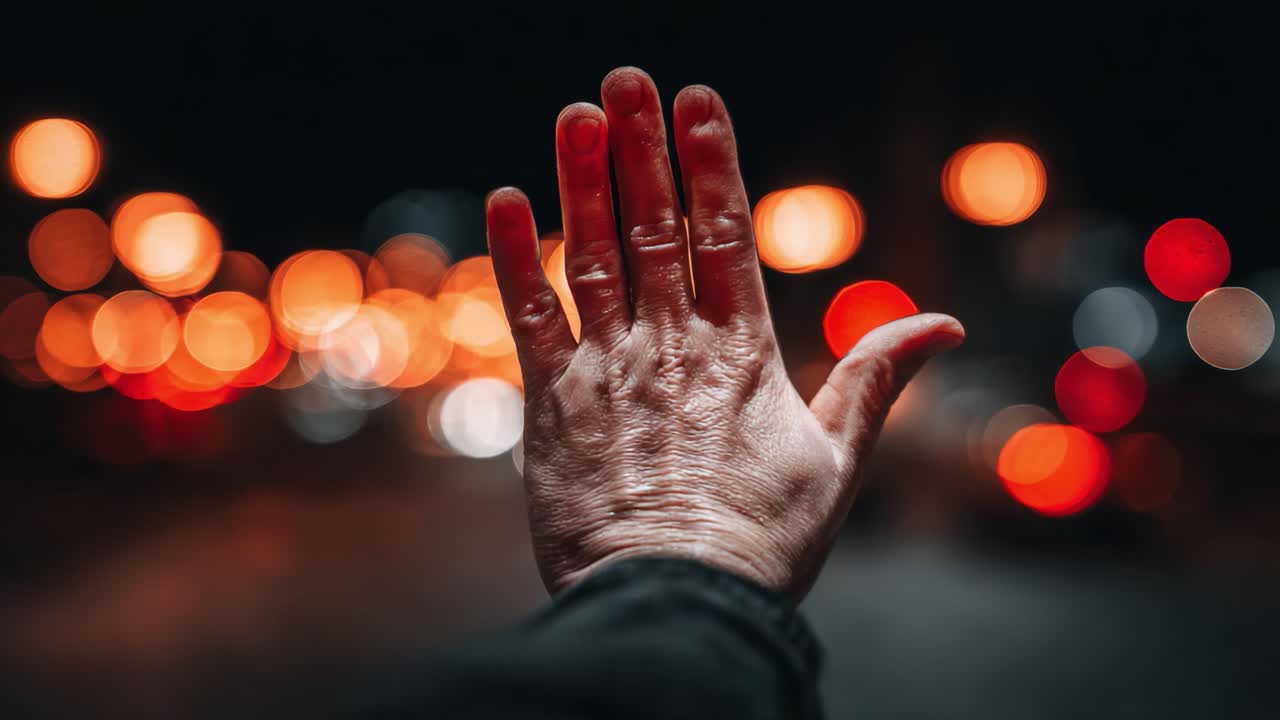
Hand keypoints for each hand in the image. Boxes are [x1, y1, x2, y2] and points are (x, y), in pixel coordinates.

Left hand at [486, 67, 963, 598]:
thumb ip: (878, 380)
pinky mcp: (552, 405)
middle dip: (642, 146)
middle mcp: (671, 345)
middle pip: (654, 227)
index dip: (711, 161)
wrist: (675, 603)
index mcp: (741, 352)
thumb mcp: (841, 461)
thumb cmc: (762, 542)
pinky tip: (505, 198)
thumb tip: (947, 324)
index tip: (698, 101)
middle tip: (628, 78)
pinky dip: (514, 256)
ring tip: (578, 113)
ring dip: (582, 180)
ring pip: (591, 255)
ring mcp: (608, 370)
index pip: (725, 234)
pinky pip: (527, 317)